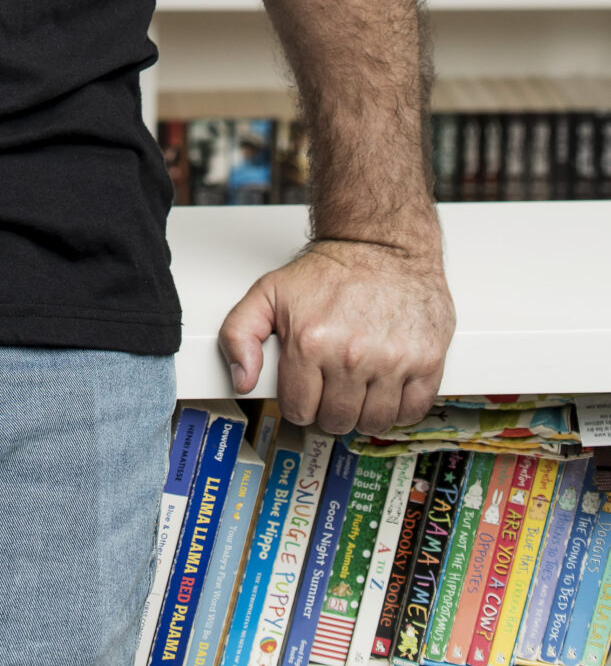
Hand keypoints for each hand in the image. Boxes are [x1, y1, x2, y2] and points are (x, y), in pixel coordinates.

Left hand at [219, 236, 454, 435]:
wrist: (382, 242)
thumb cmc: (329, 270)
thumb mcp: (268, 291)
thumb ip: (239, 333)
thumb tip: (243, 380)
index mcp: (310, 342)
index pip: (299, 410)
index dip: (299, 402)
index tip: (306, 388)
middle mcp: (351, 355)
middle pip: (336, 421)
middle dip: (330, 409)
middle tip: (332, 386)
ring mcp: (392, 361)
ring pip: (374, 423)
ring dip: (364, 412)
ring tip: (359, 386)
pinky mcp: (426, 361)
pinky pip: (412, 412)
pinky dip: (400, 408)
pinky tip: (387, 387)